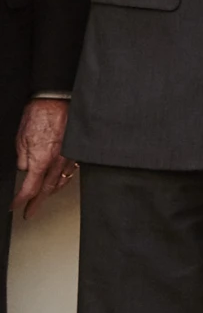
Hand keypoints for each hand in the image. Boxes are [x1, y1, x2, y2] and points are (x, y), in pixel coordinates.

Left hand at [13, 98, 71, 217]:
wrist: (57, 100)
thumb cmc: (39, 115)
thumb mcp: (20, 139)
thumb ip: (22, 158)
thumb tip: (24, 168)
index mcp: (42, 160)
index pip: (30, 188)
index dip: (20, 200)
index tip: (14, 206)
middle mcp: (58, 161)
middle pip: (47, 190)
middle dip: (37, 203)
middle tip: (31, 212)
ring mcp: (70, 157)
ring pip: (61, 182)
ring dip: (51, 192)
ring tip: (43, 198)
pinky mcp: (76, 150)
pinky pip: (71, 171)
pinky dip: (63, 179)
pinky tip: (60, 180)